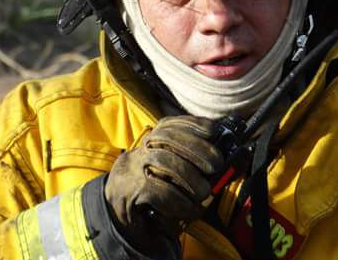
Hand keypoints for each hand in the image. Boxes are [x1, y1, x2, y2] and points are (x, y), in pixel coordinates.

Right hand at [104, 116, 222, 248]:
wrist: (117, 213)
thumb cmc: (151, 190)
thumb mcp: (166, 172)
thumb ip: (187, 163)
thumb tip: (220, 164)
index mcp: (149, 143)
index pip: (169, 124)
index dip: (192, 124)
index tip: (212, 130)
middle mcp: (140, 150)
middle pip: (166, 137)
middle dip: (196, 147)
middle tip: (216, 165)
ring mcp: (133, 169)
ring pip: (163, 160)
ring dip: (189, 175)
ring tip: (204, 192)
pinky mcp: (130, 191)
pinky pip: (157, 190)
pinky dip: (179, 200)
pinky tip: (191, 208)